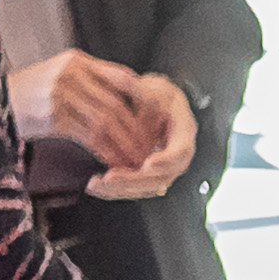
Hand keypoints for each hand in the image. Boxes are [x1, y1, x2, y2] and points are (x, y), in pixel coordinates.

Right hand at [16, 52, 193, 194]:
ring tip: (137, 162)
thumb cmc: (30, 94)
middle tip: (151, 151)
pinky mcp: (52, 115)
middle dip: (137, 132)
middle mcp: (70, 73)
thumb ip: (92, 83)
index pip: (123, 77)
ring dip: (125, 146)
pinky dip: (106, 152)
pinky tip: (114, 163)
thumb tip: (132, 102)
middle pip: (116, 106)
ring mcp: (60, 93)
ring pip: (106, 123)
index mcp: (77, 60)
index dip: (144, 101)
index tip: (156, 121)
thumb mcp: (60, 76)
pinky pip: (89, 137)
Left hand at [90, 72, 200, 201]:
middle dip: (134, 181)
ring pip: (146, 188)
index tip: (148, 165)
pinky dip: (115, 190)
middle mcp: (176, 155)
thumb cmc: (154, 93)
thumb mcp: (153, 89)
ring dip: (121, 189)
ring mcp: (163, 167)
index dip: (166, 161)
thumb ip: (146, 98)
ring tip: (95, 185)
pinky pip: (135, 187)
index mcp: (183, 133)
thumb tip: (137, 102)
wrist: (151, 101)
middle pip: (162, 178)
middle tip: (110, 178)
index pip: (181, 152)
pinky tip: (96, 186)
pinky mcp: (147, 174)